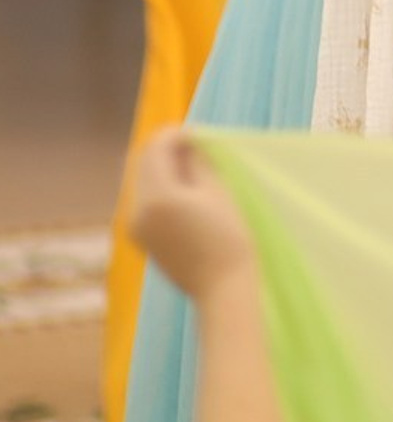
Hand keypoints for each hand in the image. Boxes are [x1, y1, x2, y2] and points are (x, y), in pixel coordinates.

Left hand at [126, 130, 257, 299]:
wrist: (222, 287)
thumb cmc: (229, 236)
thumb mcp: (218, 191)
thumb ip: (197, 162)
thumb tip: (187, 143)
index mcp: (157, 196)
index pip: (155, 148)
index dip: (177, 134)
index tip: (202, 135)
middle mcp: (137, 210)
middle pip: (143, 163)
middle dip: (168, 150)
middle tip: (200, 148)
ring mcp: (135, 226)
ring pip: (143, 181)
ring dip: (165, 168)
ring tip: (197, 171)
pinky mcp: (141, 238)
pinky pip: (145, 200)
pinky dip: (162, 188)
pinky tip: (188, 194)